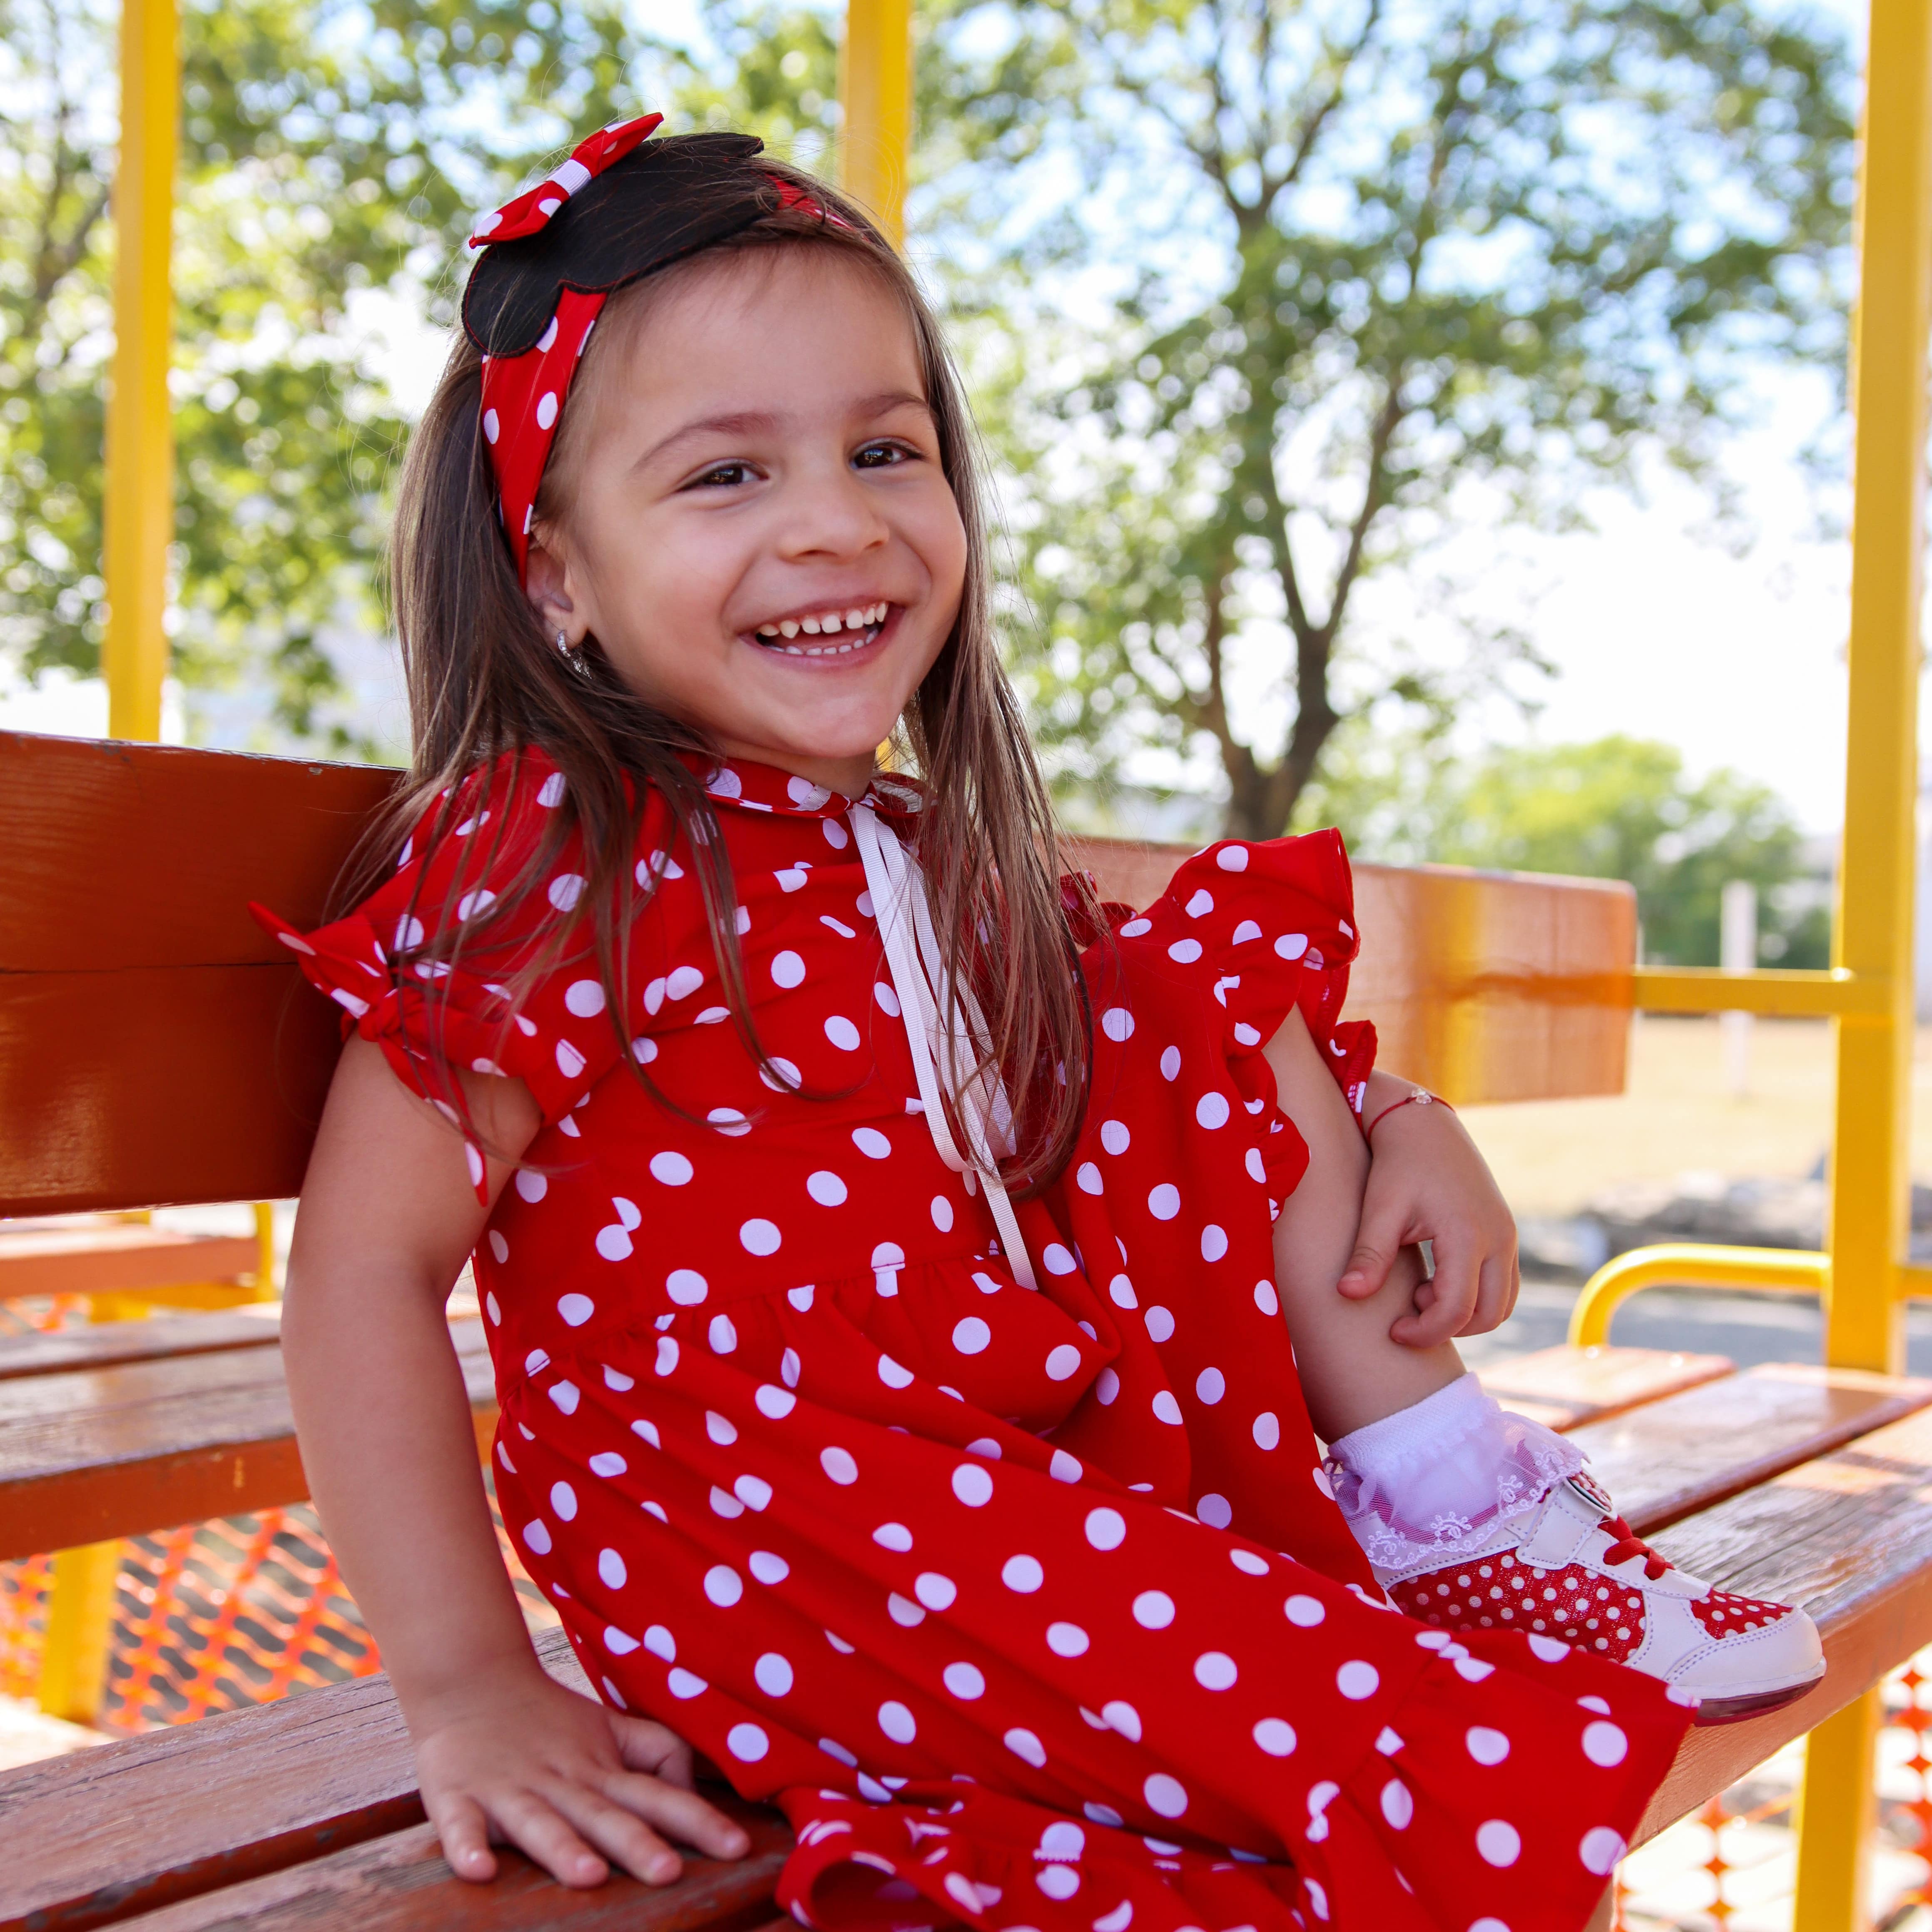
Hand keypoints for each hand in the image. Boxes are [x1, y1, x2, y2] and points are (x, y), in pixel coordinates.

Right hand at [411, 1659, 751, 1887]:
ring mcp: (508, 1790)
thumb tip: (695, 1793)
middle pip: (604, 1816)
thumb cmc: (548, 1721)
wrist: (470, 1682)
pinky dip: (466, 1846)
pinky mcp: (457, 1795)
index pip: (658, 1796)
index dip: (698, 1820)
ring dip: (563, 1849)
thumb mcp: (611, 1730)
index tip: (739, 1847)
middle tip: (669, 1872)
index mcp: (599, 1770)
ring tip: (588, 1875)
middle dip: (636, 1844)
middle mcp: (560, 1782)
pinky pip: (461, 1825)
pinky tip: (479, 1870)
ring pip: (539, 1824)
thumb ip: (657, 1753)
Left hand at [1336, 1080, 1518, 1346]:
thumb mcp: (1379, 1208)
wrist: (1424, 1125)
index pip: (1456, 1309)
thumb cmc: (1397, 1165)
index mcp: (1467, 1234)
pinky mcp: (1506, 1233)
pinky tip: (1437, 1282)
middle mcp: (1498, 1238)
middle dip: (1446, 1326)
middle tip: (1406, 1311)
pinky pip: (1504, 1285)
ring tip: (1420, 1293)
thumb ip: (1368, 1254)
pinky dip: (1477, 1298)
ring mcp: (1507, 1235)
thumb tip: (1346, 1294)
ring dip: (1464, 1315)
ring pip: (1502, 1305)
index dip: (1424, 1331)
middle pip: (1487, 1315)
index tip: (1394, 1331)